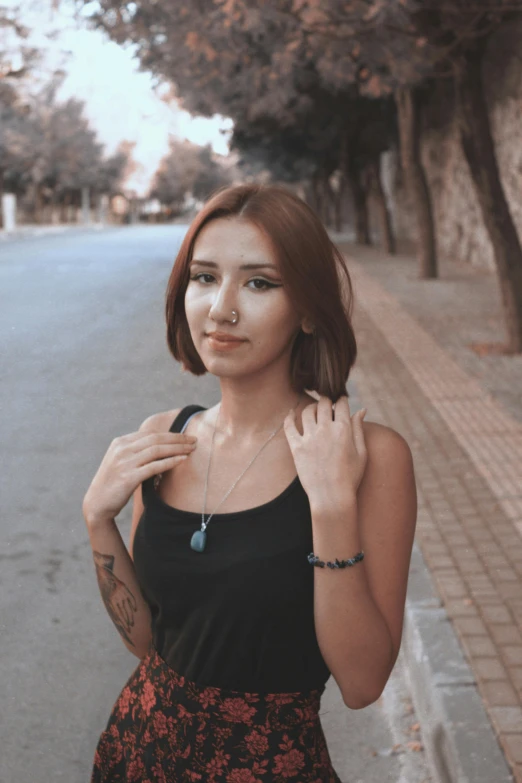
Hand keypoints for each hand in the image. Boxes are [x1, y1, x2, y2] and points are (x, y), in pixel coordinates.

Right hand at [82, 430, 196, 525]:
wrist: (97, 503)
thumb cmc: (113, 483)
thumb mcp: (121, 461)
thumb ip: (136, 452)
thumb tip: (161, 447)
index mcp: (120, 442)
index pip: (150, 433)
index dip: (170, 434)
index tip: (185, 436)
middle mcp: (121, 449)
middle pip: (156, 439)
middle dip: (178, 438)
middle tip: (194, 440)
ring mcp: (124, 463)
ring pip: (157, 450)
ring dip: (177, 448)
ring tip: (191, 449)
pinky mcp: (128, 477)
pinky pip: (154, 466)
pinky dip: (170, 461)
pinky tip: (182, 460)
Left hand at [283, 395, 367, 507]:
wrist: (332, 496)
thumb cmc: (350, 477)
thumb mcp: (361, 452)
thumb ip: (359, 429)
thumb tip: (362, 410)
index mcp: (343, 429)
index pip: (341, 404)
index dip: (342, 400)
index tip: (341, 402)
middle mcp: (325, 430)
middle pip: (323, 404)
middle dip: (327, 401)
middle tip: (328, 405)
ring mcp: (309, 438)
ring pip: (307, 411)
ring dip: (312, 407)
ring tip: (315, 410)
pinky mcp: (296, 447)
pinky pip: (289, 426)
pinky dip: (289, 416)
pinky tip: (292, 413)